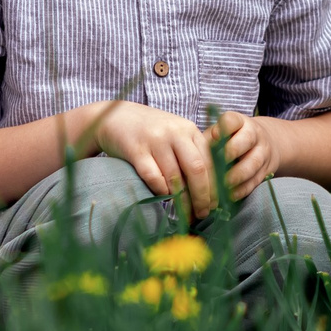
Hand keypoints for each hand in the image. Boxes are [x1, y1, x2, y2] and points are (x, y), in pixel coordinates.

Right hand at [89, 100, 219, 220]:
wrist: (115, 115)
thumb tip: (209, 190)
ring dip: (181, 200)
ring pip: (175, 177)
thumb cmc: (149, 131)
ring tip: (184, 214)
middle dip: (202, 196)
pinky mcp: (135, 149)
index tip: (215, 205)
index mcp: (189, 130)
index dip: (215, 187)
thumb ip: (191, 153)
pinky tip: (163, 197)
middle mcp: (175, 132)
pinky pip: (152, 176)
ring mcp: (155, 140)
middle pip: (197, 169)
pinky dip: (160, 191)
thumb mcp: (175, 134)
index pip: (210, 161)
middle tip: (202, 214)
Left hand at [212, 110, 277, 201]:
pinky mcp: (266, 171)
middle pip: (246, 139)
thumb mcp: (222, 133)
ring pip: (253, 162)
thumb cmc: (233, 139)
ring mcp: (262, 152)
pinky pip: (255, 180)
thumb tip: (193, 154)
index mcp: (239, 122)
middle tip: (218, 164)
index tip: (215, 135)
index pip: (232, 120)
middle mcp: (254, 134)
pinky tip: (230, 195)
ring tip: (224, 184)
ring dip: (238, 174)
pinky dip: (242, 189)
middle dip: (232, 151)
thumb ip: (208, 141)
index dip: (224, 127)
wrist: (264, 145)